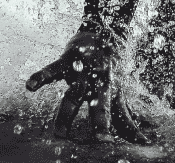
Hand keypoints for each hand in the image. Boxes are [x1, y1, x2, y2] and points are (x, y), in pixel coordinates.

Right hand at [25, 32, 149, 143]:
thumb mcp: (119, 93)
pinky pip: (52, 69)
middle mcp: (100, 80)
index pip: (117, 113)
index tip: (112, 143)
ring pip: (74, 94)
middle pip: (99, 103)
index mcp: (113, 91)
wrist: (102, 32)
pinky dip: (41, 77)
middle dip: (100, 120)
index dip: (120, 127)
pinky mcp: (67, 60)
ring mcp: (83, 70)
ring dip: (67, 115)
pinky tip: (30, 86)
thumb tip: (144, 143)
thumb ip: (127, 119)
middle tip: (100, 139)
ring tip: (60, 134)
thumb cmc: (110, 71)